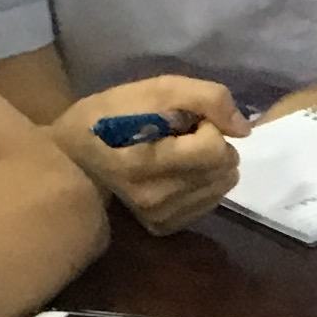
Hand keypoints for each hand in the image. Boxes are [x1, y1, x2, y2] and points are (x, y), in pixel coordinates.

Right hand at [52, 76, 248, 234]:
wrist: (72, 159)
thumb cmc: (108, 117)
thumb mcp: (154, 89)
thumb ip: (206, 98)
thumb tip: (244, 129)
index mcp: (145, 162)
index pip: (215, 149)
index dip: (208, 127)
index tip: (184, 121)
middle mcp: (155, 198)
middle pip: (223, 169)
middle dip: (212, 145)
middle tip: (180, 136)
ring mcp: (159, 217)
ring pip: (221, 187)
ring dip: (209, 165)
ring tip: (176, 154)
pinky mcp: (163, 227)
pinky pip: (209, 204)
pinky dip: (202, 184)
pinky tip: (177, 173)